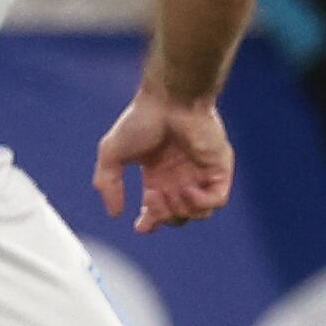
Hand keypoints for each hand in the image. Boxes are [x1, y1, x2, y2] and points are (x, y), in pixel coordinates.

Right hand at [93, 88, 233, 230]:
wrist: (170, 99)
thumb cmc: (143, 118)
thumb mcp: (111, 153)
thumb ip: (107, 184)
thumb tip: (114, 212)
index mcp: (158, 175)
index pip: (158, 211)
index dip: (150, 223)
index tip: (141, 225)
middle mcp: (180, 176)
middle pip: (177, 217)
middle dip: (163, 216)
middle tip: (153, 196)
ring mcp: (201, 173)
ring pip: (199, 214)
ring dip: (181, 210)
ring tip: (170, 191)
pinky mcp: (219, 167)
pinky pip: (217, 200)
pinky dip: (201, 202)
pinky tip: (187, 189)